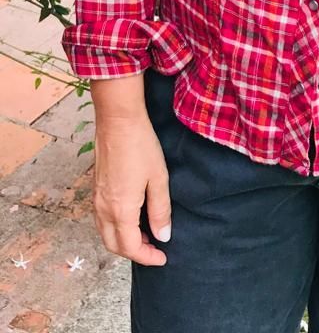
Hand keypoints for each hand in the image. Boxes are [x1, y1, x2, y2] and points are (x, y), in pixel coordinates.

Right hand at [93, 114, 171, 265]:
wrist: (118, 120)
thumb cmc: (141, 146)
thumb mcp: (158, 178)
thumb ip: (160, 211)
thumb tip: (163, 237)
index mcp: (120, 210)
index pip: (130, 247)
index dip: (147, 257)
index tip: (162, 257)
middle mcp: (103, 209)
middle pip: (113, 245)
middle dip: (133, 252)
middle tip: (154, 247)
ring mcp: (96, 199)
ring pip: (105, 233)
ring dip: (123, 240)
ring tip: (145, 233)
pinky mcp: (95, 188)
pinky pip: (101, 219)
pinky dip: (115, 227)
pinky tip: (131, 217)